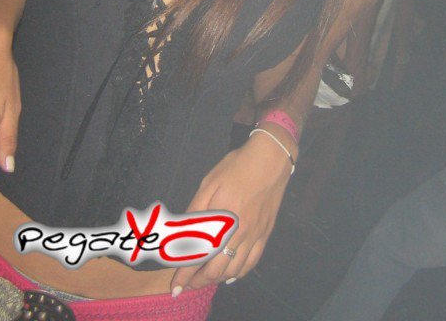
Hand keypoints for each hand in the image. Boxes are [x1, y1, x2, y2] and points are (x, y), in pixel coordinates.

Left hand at [170, 130, 292, 293]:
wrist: (270, 159)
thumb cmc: (236, 167)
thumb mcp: (209, 183)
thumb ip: (196, 210)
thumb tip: (182, 232)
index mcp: (221, 218)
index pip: (199, 254)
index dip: (186, 273)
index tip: (175, 285)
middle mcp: (238, 232)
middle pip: (216, 268)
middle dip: (199, 280)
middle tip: (188, 284)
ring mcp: (254, 235)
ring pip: (234, 269)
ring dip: (217, 279)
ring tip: (205, 280)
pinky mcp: (265, 233)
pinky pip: (252, 262)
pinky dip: (239, 273)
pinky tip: (230, 274)